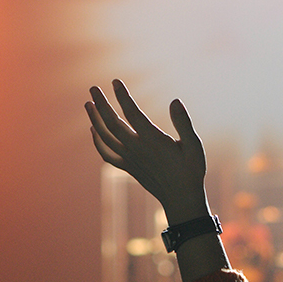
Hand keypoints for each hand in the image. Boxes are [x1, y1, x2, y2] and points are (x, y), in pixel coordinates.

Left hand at [86, 79, 209, 224]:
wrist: (181, 199)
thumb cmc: (191, 171)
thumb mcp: (194, 146)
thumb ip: (184, 123)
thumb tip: (175, 101)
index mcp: (153, 140)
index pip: (132, 113)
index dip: (122, 97)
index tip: (115, 82)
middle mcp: (137, 149)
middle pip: (112, 123)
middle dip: (101, 104)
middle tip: (92, 88)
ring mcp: (130, 159)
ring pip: (105, 137)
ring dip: (94, 120)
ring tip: (88, 104)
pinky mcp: (127, 167)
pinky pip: (106, 154)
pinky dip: (97, 142)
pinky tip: (93, 130)